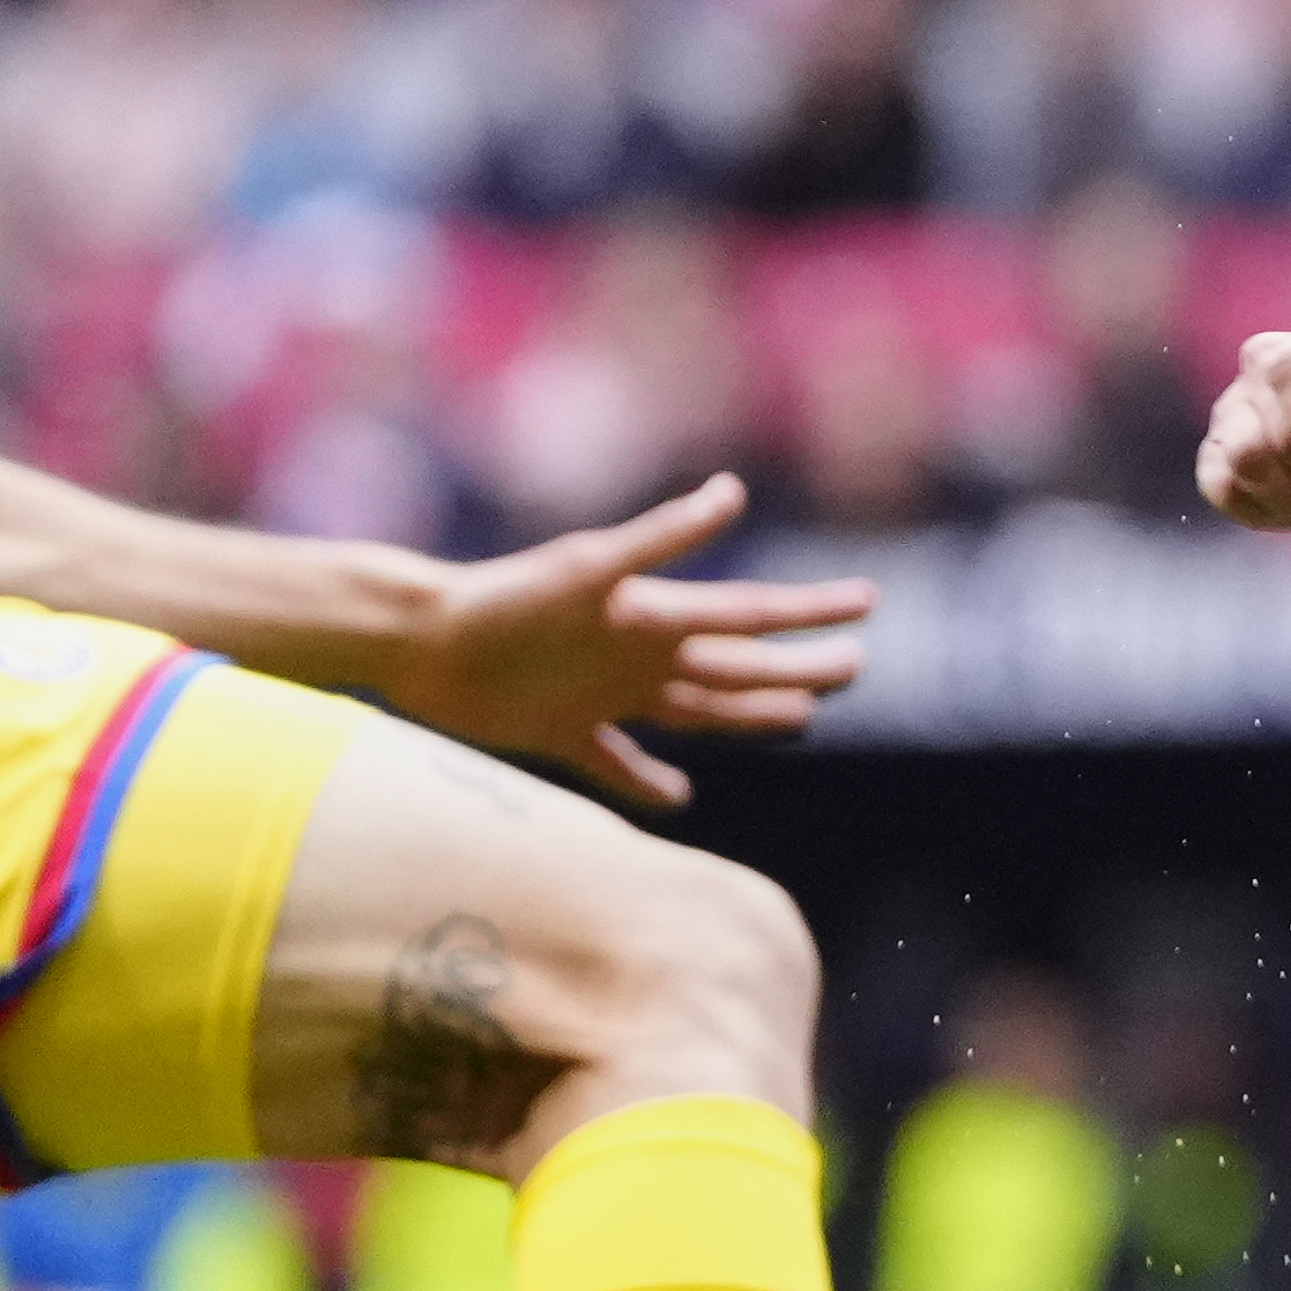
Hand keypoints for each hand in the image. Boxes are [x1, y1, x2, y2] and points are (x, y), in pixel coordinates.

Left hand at [403, 473, 867, 807]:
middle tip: (855, 664)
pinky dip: (649, 785)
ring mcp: (606, 696)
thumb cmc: (506, 600)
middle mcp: (640, 655)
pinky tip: (679, 799)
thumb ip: (659, 538)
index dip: (811, 611)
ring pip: (698, 711)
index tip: (869, 600)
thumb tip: (730, 491)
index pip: (750, 616)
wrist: (421, 638)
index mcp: (656, 617)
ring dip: (750, 714)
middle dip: (798, 667)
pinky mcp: (564, 733)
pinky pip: (620, 765)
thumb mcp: (588, 567)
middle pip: (738, 667)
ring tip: (799, 716)